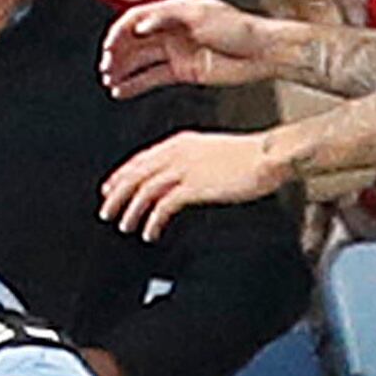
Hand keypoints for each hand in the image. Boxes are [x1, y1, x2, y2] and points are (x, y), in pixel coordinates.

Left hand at [100, 128, 290, 238]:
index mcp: (180, 142)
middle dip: (117, 194)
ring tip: (124, 226)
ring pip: (144, 190)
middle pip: (135, 174)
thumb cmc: (249, 157)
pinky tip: (149, 233)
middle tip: (106, 212)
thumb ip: (192, 162)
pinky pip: (163, 206)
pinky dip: (152, 221)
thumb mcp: (212, 152)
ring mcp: (185, 168)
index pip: (140, 159)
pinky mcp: (195, 186)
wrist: (269, 155)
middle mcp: (177, 152)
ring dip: (130, 211)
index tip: (109, 189)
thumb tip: (179, 180)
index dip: (121, 175)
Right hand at [102, 0, 278, 95]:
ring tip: (109, 81)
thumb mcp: (201, 14)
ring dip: (123, 70)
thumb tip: (140, 26)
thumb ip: (168, 17)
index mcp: (174, 11)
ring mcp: (177, 51)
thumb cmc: (238, 28)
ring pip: (141, 60)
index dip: (119, 32)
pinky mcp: (183, 70)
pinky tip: (122, 91)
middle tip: (105, 67)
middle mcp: (172, 30)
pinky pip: (153, 77)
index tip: (108, 48)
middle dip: (117, 53)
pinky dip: (137, 84)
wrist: (262, 53)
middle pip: (135, 40)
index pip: (137, 18)